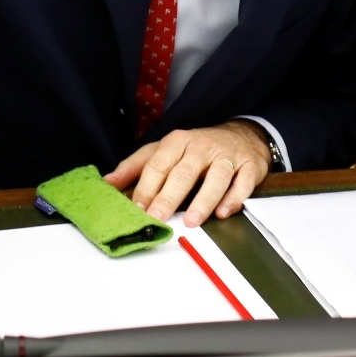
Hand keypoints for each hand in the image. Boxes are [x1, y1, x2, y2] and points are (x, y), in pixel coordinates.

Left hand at [103, 121, 270, 226]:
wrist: (240, 135)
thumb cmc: (194, 148)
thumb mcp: (162, 151)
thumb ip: (135, 167)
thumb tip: (107, 183)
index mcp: (176, 142)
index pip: (157, 166)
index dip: (146, 188)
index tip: (137, 209)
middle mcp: (200, 147)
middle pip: (183, 173)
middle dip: (168, 197)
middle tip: (158, 217)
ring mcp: (225, 155)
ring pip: (215, 177)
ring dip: (203, 200)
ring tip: (192, 221)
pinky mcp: (248, 166)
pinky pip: (242, 183)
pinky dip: (234, 198)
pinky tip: (223, 213)